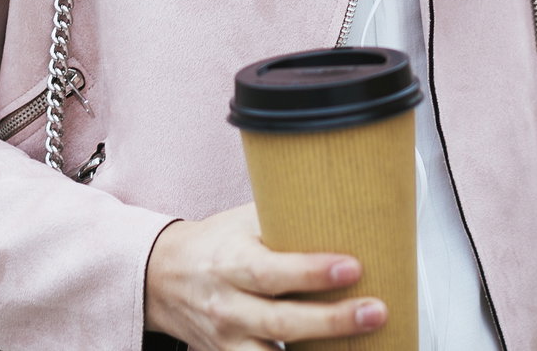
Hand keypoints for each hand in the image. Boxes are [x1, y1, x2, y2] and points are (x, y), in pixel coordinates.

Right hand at [143, 202, 386, 348]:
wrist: (161, 278)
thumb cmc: (213, 245)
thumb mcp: (242, 223)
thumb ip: (285, 218)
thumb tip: (344, 201)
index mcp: (231, 263)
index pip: (270, 271)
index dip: (312, 272)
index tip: (352, 267)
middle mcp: (228, 305)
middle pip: (281, 322)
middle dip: (332, 321)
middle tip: (376, 311)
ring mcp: (228, 339)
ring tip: (363, 349)